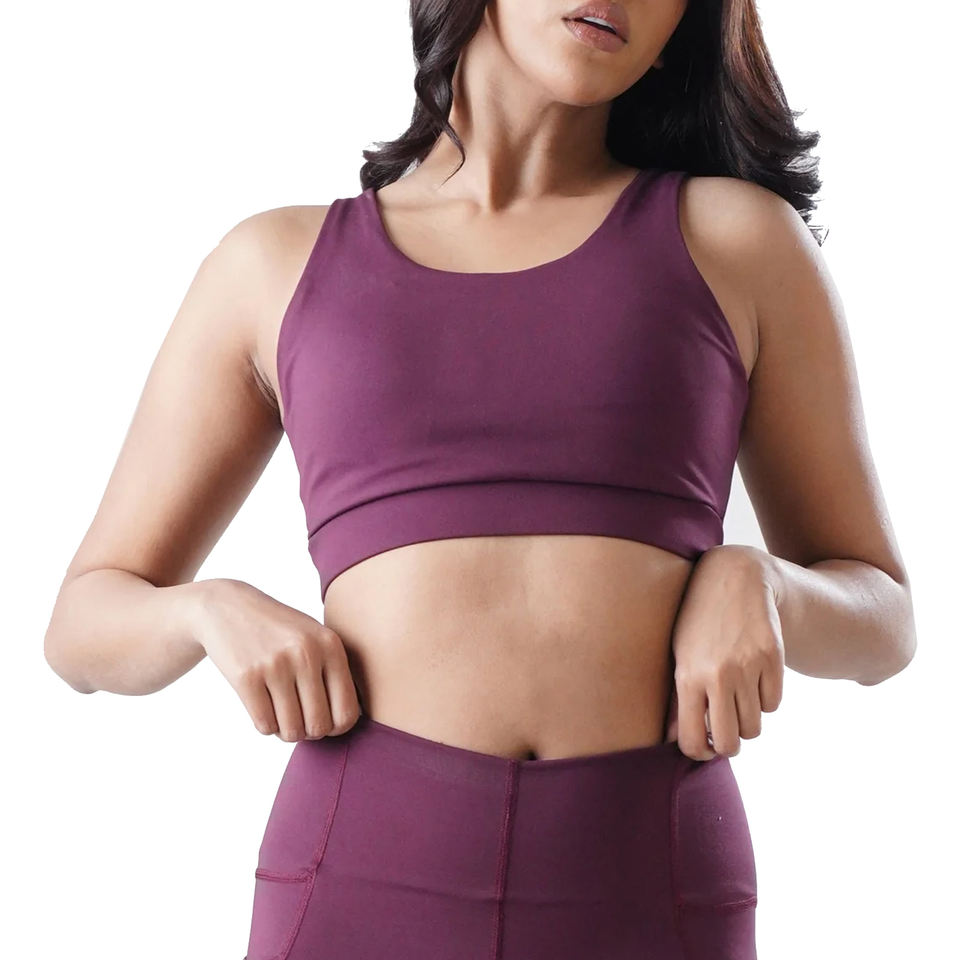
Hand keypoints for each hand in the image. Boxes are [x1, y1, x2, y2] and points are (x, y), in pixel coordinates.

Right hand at [189, 578, 360, 741]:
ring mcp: (276, 664)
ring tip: (281, 713)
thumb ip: (335, 675)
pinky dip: (265, 724)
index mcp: (330, 645)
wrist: (228, 607)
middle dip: (308, 731)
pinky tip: (263, 705)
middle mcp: (307, 653)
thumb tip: (347, 724)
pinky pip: (265, 725)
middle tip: (298, 717)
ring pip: (291, 731)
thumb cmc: (280, 631)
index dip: (335, 728)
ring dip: (285, 731)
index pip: (346, 713)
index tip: (322, 720)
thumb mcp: (315, 638)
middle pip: (319, 726)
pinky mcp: (247, 676)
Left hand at [666, 545, 783, 760]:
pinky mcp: (774, 658)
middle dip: (728, 744)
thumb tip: (675, 740)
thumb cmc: (698, 620)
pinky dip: (765, 699)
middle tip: (725, 730)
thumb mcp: (679, 653)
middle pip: (730, 743)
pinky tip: (753, 677)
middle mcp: (718, 675)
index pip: (693, 741)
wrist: (734, 578)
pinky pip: (773, 704)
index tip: (703, 746)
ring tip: (736, 695)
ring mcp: (748, 667)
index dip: (699, 752)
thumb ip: (677, 697)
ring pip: (755, 727)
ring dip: (747, 719)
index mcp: (687, 677)